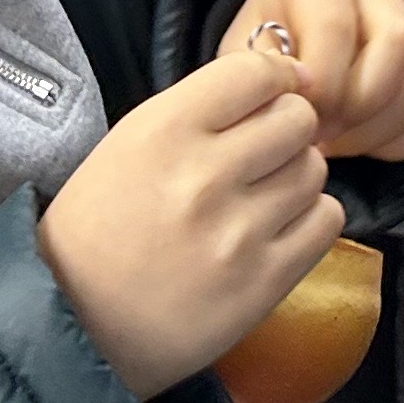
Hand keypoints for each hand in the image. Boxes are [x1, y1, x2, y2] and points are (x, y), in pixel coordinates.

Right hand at [40, 47, 339, 398]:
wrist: (76, 329)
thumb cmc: (97, 233)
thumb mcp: (127, 147)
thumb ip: (197, 110)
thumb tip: (278, 80)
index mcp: (163, 131)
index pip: (256, 73)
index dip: (276, 78)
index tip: (275, 92)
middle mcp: (204, 175)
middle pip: (297, 119)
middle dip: (288, 130)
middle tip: (265, 153)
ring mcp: (238, 231)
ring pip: (315, 170)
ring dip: (296, 178)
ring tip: (262, 199)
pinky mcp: (264, 281)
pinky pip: (327, 221)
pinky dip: (310, 221)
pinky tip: (278, 231)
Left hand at [216, 0, 403, 162]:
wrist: (291, 26)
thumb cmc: (264, 41)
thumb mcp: (242, 47)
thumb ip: (259, 75)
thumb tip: (291, 108)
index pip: (335, 26)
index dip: (320, 86)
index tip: (296, 119)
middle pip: (398, 44)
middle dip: (355, 109)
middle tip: (319, 138)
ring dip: (375, 134)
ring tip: (334, 142)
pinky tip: (365, 141)